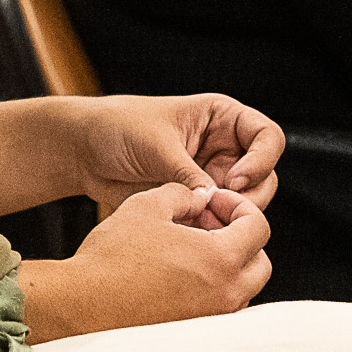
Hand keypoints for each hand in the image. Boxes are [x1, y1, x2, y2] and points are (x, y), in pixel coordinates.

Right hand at [32, 183, 270, 336]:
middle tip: (207, 223)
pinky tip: (181, 272)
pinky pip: (223, 306)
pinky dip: (214, 286)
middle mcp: (226, 293)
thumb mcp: (148, 205)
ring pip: (244, 287)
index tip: (210, 202)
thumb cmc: (113, 254)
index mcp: (221, 259)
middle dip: (240, 236)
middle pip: (260, 261)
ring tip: (192, 247)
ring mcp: (213, 317)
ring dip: (229, 263)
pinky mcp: (196, 331)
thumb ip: (183, 193)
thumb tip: (200, 197)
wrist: (83, 302)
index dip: (237, 206)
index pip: (258, 226)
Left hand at [78, 94, 282, 225]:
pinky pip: (216, 220)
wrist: (84, 152)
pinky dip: (210, 229)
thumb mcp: (157, 145)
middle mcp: (223, 148)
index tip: (234, 180)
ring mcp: (210, 176)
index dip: (260, 160)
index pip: (267, 137)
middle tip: (218, 208)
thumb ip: (188, 173)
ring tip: (198, 222)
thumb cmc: (117, 128)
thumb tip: (212, 200)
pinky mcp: (195, 202)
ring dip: (228, 217)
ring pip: (243, 204)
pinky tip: (190, 233)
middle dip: (248, 197)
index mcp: (221, 118)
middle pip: (263, 177)